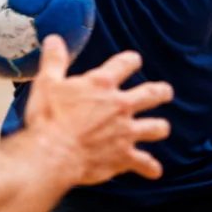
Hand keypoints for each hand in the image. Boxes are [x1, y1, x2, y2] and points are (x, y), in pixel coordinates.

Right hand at [22, 35, 172, 184]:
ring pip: (155, 127)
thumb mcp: (47, 83)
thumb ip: (54, 61)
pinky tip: (154, 171)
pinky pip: (144, 163)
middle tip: (165, 92)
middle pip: (151, 94)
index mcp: (102, 84)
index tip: (134, 61)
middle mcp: (120, 105)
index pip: (125, 64)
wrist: (53, 154)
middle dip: (160, 92)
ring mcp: (126, 132)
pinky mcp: (124, 156)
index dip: (131, 61)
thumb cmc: (48, 119)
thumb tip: (54, 40)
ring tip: (161, 128)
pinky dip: (149, 167)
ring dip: (159, 127)